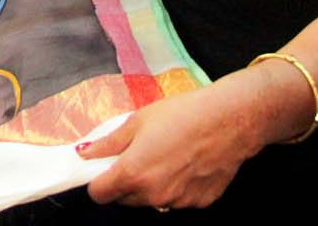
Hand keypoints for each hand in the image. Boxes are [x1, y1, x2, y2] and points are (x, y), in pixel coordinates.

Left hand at [79, 80, 262, 209]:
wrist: (230, 120)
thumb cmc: (185, 115)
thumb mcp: (138, 120)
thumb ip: (109, 142)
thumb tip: (87, 152)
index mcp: (133, 173)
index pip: (99, 194)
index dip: (96, 181)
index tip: (101, 169)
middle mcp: (154, 194)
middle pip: (123, 199)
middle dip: (122, 182)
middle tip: (134, 156)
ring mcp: (178, 201)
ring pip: (150, 201)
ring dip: (148, 186)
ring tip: (163, 156)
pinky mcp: (198, 202)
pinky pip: (175, 199)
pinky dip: (174, 187)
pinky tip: (183, 164)